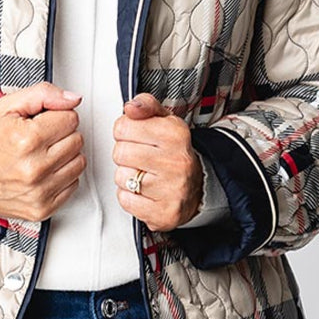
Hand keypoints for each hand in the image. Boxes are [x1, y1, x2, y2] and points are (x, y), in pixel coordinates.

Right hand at [0, 82, 85, 221]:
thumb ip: (43, 94)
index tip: (42, 121)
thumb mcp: (8, 106)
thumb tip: (72, 99)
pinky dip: (62, 176)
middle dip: (61, 134)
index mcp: (27, 139)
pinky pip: (73, 185)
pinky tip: (43, 170)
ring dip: (64, 155)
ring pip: (79, 163)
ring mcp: (39, 192)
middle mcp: (34, 169)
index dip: (57, 115)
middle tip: (40, 136)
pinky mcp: (41, 209)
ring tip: (41, 153)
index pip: (71, 118)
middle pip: (77, 140)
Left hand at [112, 93, 203, 231]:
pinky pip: (125, 200)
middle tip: (140, 157)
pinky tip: (145, 191)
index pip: (123, 126)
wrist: (198, 187)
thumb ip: (146, 105)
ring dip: (127, 177)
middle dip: (125, 154)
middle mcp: (176, 161)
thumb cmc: (175, 152)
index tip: (136, 137)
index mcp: (175, 134)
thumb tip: (130, 107)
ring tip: (144, 174)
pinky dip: (130, 197)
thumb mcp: (165, 121)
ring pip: (121, 177)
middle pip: (120, 153)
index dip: (124, 131)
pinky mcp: (163, 213)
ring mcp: (171, 189)